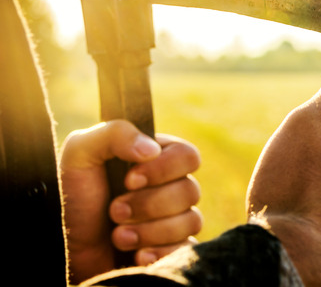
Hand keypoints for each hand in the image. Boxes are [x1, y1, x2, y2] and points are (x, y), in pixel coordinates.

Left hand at [60, 120, 201, 283]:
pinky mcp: (173, 249)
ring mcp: (174, 220)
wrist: (62, 252)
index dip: (164, 169)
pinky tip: (136, 255)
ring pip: (190, 221)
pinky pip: (186, 249)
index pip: (188, 156)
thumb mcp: (80, 155)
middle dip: (148, 205)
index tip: (129, 180)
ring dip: (149, 231)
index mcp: (155, 160)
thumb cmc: (70, 200)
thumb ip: (114, 134)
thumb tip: (152, 149)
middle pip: (190, 191)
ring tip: (118, 237)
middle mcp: (169, 188)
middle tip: (114, 211)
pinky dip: (159, 253)